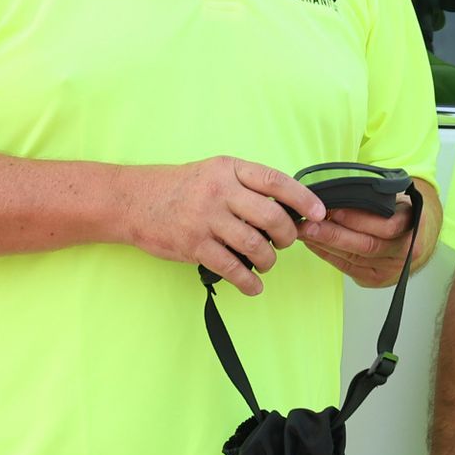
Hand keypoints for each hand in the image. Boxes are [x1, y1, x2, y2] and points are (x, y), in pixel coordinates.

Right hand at [122, 158, 324, 297]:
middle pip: (272, 217)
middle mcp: (220, 191)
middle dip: (288, 236)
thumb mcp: (215, 173)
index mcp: (229, 169)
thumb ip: (247, 186)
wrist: (134, 201)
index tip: (319, 212)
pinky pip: (231, 268)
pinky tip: (253, 285)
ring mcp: (206, 219)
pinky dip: (248, 281)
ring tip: (265, 262)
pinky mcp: (194, 245)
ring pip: (256, 245)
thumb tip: (286, 209)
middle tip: (285, 242)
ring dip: (268, 260)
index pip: (276, 181)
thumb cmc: (181, 188)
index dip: (303, 198)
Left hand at [299, 197, 415, 286]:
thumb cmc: (402, 214)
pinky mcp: (376, 279)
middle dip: (334, 235)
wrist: (418, 239)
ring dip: (326, 245)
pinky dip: (328, 255)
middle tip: (309, 225)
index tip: (334, 210)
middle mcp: (405, 251)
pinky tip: (314, 244)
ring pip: (354, 258)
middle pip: (367, 246)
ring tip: (306, 231)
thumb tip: (339, 194)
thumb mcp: (397, 199)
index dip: (359, 219)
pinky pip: (347, 268)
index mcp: (415, 226)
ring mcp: (391, 269)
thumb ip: (377, 199)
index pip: (387, 227)